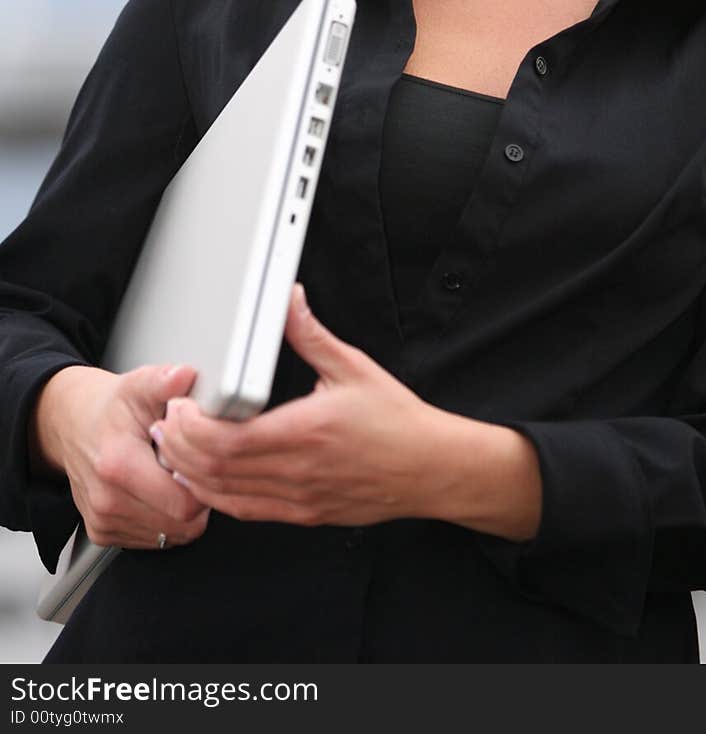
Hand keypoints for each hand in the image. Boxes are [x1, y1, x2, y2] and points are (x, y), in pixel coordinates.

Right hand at [32, 363, 209, 549]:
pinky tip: (156, 490)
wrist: (73, 424)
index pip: (185, 503)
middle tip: (188, 467)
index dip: (204, 483)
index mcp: (119, 464)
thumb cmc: (112, 408)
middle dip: (197, 498)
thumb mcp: (139, 385)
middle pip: (182, 524)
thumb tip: (185, 375)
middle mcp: (107, 500)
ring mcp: (104, 520)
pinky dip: (164, 520)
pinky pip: (154, 540)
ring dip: (181, 510)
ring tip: (169, 475)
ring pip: (171, 535)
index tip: (200, 461)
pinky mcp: (103, 533)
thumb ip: (165, 381)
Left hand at [152, 283, 440, 527]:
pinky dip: (217, 496)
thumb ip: (311, 334)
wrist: (429, 467)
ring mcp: (297, 498)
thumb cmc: (396, 421)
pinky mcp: (302, 513)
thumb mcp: (353, 367)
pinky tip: (208, 478)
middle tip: (169, 422)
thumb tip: (289, 299)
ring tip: (177, 447)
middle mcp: (296, 471)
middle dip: (180, 447)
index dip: (191, 426)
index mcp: (304, 431)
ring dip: (191, 473)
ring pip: (223, 496)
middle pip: (214, 470)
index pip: (226, 440)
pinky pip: (246, 511)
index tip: (182, 404)